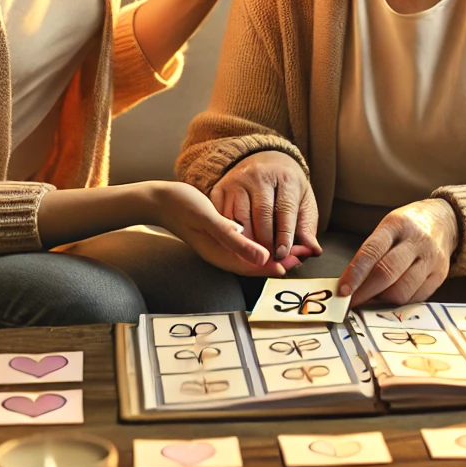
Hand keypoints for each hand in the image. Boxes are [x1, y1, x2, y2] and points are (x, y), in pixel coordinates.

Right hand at [150, 181, 291, 276]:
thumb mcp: (208, 219)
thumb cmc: (182, 206)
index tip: (301, 257)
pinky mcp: (220, 237)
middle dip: (282, 258)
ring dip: (274, 251)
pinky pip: (245, 246)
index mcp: (221, 254)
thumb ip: (234, 239)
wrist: (159, 200)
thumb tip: (263, 259)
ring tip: (295, 244)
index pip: (258, 266)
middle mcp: (222, 255)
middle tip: (306, 250)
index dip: (281, 262)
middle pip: (258, 263)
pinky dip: (262, 243)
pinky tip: (271, 234)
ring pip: (253, 255)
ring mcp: (220, 247)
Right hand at [209, 151, 322, 261]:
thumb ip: (307, 227)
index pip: (285, 210)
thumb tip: (314, 251)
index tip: (282, 254)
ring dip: (247, 242)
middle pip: (261, 215)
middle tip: (269, 260)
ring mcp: (237, 180)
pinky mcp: (221, 188)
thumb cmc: (286, 187)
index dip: (284, 235)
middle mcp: (259, 175)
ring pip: (239, 218)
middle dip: (265, 243)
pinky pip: (222, 217)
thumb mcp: (303, 202)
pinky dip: (229, 234)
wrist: (264, 160)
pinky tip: (237, 246)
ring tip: (254, 257)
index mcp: (285, 178)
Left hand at [337, 199, 458, 306]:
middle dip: (365, 293)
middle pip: (387, 273)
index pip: (372, 251)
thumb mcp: (387, 228)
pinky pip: (416, 298)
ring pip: (402, 291)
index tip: (343, 291)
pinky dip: (398, 304)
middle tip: (350, 303)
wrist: (445, 221)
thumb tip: (350, 283)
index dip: (355, 274)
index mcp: (397, 224)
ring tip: (370, 300)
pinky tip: (389, 301)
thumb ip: (371, 253)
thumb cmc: (408, 227)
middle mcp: (416, 241)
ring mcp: (431, 259)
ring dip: (381, 302)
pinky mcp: (440, 275)